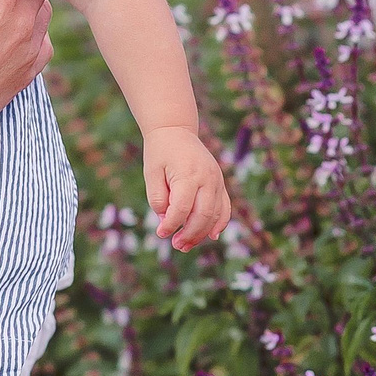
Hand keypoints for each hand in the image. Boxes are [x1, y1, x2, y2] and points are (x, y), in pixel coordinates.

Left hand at [143, 124, 230, 249]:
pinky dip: (220, 223)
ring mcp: (217, 180)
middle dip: (189, 234)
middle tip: (176, 245)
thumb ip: (157, 198)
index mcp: (187, 174)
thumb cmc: (160, 152)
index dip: (171, 225)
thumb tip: (166, 221)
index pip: (182, 208)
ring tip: (186, 245)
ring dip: (202, 233)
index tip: (160, 234)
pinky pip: (225, 207)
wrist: (175, 130)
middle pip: (203, 215)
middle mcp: (207, 178)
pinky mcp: (220, 182)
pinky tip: (211, 236)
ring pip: (215, 215)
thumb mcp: (151, 173)